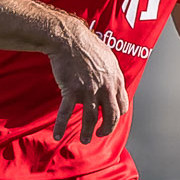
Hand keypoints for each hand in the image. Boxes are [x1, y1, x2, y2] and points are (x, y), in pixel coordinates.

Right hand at [48, 21, 129, 142]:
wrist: (70, 38)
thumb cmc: (89, 46)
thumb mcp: (109, 59)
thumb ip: (113, 75)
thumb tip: (115, 84)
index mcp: (116, 80)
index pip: (122, 105)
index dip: (117, 116)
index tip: (110, 120)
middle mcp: (105, 88)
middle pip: (110, 116)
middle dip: (106, 129)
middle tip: (100, 134)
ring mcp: (88, 90)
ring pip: (90, 118)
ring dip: (87, 132)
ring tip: (85, 140)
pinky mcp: (71, 90)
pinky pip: (65, 113)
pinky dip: (60, 126)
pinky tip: (57, 135)